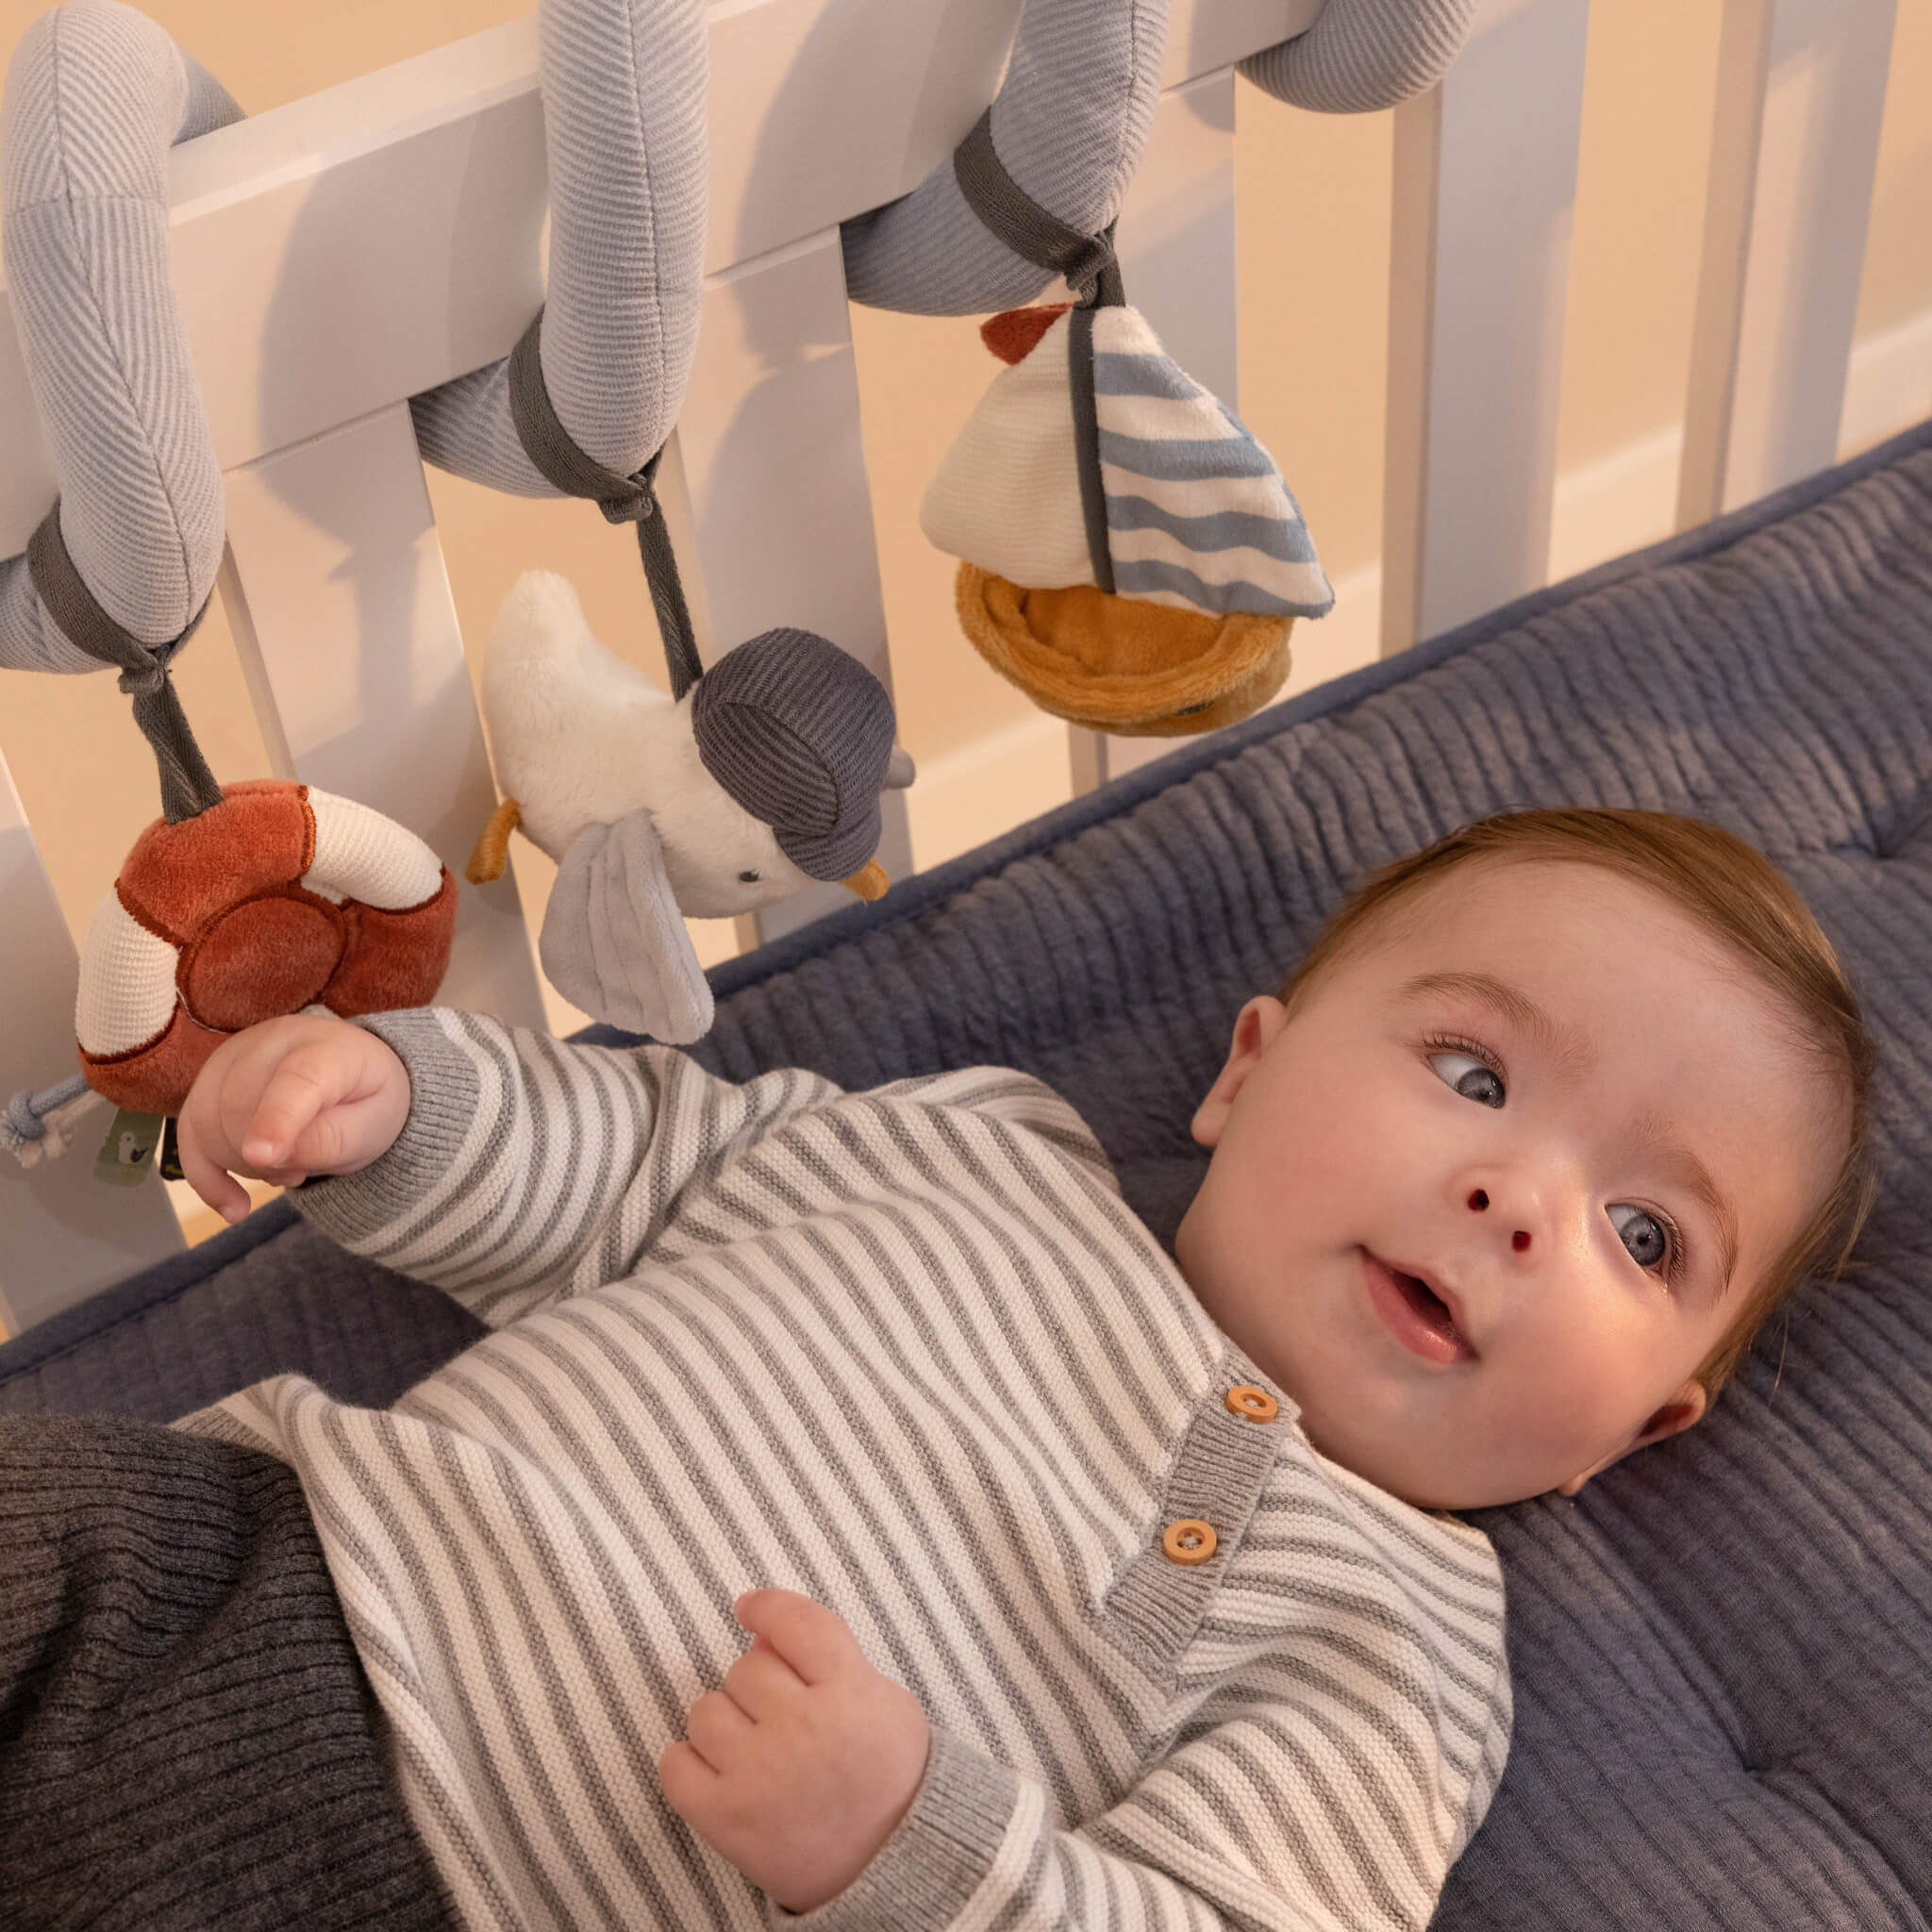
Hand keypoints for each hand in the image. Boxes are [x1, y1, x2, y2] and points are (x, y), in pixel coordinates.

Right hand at [176, 1012, 410, 1223]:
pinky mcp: (208, 1081)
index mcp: (326, 1049)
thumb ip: (331, 1139)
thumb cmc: (367, 1100)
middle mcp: (270, 1042)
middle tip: (302, 1171)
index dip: (275, 1119)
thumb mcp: (372, 1127)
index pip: (295, 1081)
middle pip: (237, 1106)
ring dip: (240, 1165)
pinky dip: (205, 1176)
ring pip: (204, 1120)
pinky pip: (187, 1131)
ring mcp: (232, 1056)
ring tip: (286, 1169)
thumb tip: (272, 1156)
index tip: (261, 1157)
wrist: (353, 1078)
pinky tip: (234, 1208)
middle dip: (263, 1159)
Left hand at [660, 1590, 930, 1914]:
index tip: (750, 1608)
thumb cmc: (887, 1777)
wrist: (888, 1866)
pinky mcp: (726, 1819)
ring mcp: (760, 1774)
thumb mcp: (883, 1701)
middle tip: (783, 1717)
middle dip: (760, 1685)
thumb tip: (762, 1636)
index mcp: (850, 1692)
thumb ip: (832, 1660)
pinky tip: (719, 1771)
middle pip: (747, 1667)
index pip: (796, 1624)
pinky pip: (675, 1765)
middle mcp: (803, 1727)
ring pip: (706, 1710)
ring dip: (725, 1723)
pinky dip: (690, 1763)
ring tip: (755, 1749)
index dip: (767, 1607)